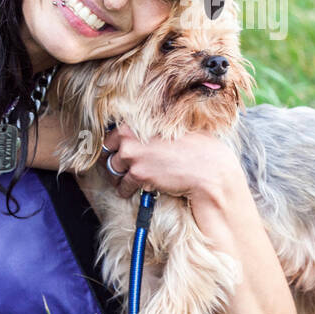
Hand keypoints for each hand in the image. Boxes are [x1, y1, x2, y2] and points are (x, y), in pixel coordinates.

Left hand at [100, 123, 238, 202]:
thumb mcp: (169, 127)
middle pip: (108, 153)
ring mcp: (131, 156)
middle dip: (113, 162)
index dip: (113, 147)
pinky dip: (126, 190)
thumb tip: (135, 133)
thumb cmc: (194, 145)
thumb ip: (148, 129)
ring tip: (124, 181)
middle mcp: (128, 137)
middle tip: (118, 169)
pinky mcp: (137, 174)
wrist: (206, 166)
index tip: (116, 154)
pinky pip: (122, 186)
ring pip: (113, 170)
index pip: (110, 136)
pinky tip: (132, 190)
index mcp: (134, 122)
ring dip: (118, 177)